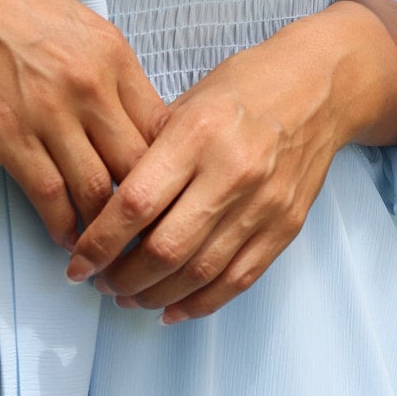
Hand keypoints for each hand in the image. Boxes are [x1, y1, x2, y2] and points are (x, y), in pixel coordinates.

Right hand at [0, 0, 169, 250]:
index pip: (163, 126)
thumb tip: (128, 113)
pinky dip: (62, 226)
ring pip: (97, 191)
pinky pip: (50, 196)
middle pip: (138, 166)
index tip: (164, 191)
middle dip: (145, 208)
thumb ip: (105, 65)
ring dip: (103, 228)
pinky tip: (65, 236)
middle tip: (143, 232)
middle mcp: (89, 84)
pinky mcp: (8, 136)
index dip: (168, 168)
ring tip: (105, 244)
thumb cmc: (0, 4)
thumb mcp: (73, 20)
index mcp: (112, 52)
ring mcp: (49, 112)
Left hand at [63, 0, 396, 322]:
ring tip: (127, 297)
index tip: (77, 260)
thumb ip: (152, 150)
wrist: (319, 87)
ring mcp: (263, 205)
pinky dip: (200, 303)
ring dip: (155, 295)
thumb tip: (107, 202)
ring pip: (199, 273)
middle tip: (98, 281)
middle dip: (122, 277)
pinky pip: (237, 280)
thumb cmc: (245, 87)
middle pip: (165, 249)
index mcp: (197, 134)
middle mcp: (231, 173)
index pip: (136, 203)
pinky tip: (171, 308)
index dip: (100, 241)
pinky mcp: (285, 227)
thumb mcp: (187, 100)